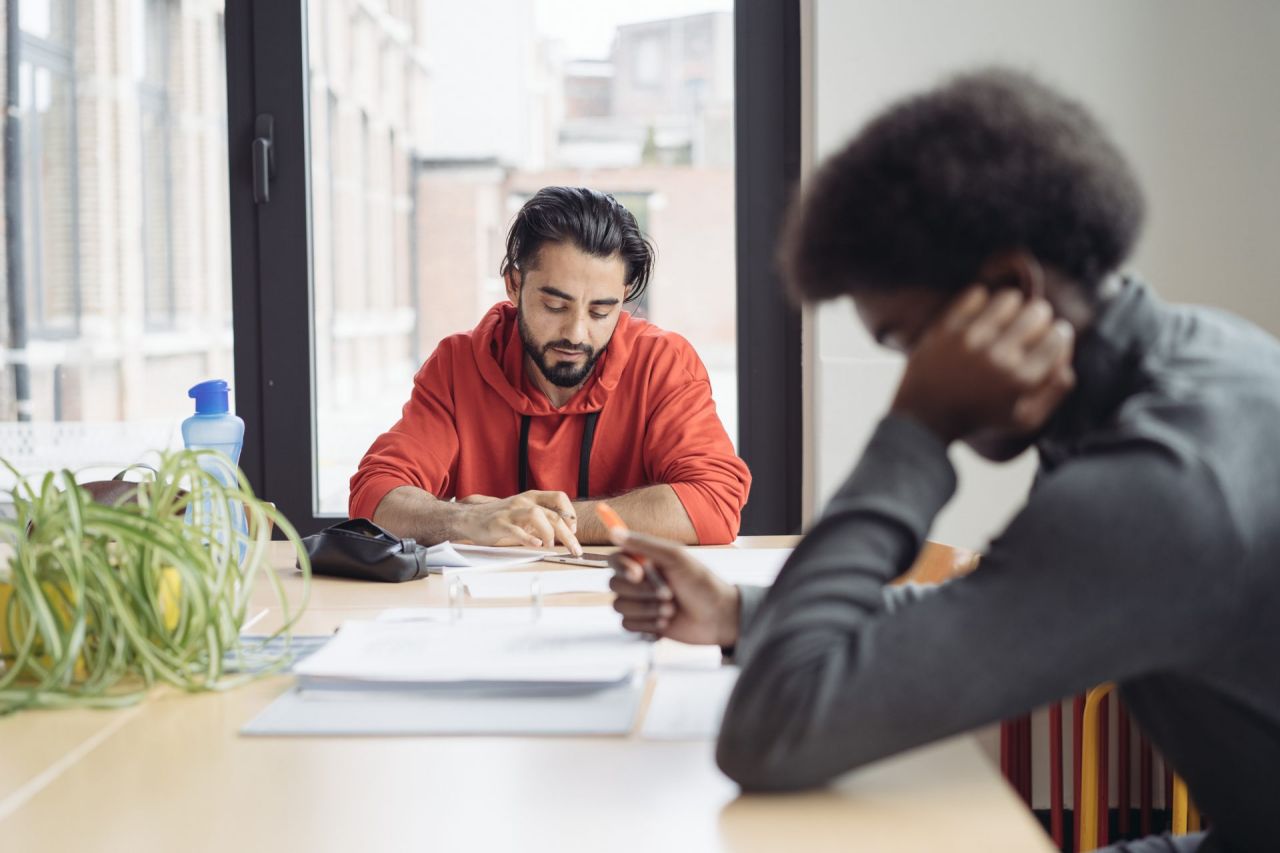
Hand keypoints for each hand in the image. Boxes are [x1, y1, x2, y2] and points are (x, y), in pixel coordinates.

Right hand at [457, 490, 581, 554]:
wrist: (470, 517)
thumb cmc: (501, 518)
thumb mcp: (524, 512)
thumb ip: (542, 518)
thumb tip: (565, 531)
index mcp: (533, 497)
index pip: (559, 498)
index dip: (570, 514)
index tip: (573, 530)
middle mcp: (524, 501)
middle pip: (553, 514)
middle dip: (568, 535)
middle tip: (575, 551)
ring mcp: (512, 512)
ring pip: (537, 516)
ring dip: (549, 533)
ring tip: (550, 546)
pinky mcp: (499, 524)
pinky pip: (516, 530)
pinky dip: (528, 538)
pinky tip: (536, 545)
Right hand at [607, 531, 739, 645]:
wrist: (718, 618)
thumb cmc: (702, 584)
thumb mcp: (676, 558)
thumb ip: (644, 544)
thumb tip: (614, 531)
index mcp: (646, 560)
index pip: (615, 559)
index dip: (622, 567)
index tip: (638, 574)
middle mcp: (640, 580)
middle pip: (615, 584)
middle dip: (643, 592)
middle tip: (669, 595)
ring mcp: (640, 602)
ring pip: (619, 606)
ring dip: (647, 609)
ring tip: (671, 611)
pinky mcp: (642, 623)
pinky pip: (627, 624)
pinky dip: (647, 625)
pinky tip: (666, 624)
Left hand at [891, 287, 1075, 444]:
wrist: (925, 418)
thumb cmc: (979, 419)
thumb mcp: (1023, 420)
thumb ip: (1053, 394)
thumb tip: (1068, 364)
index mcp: (1021, 380)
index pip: (1057, 337)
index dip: (1058, 332)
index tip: (1051, 334)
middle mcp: (998, 357)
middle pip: (1037, 312)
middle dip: (1039, 315)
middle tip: (1030, 324)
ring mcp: (970, 340)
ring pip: (1008, 297)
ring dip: (1012, 304)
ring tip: (1006, 317)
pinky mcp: (946, 329)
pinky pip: (975, 295)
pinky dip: (982, 300)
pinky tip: (981, 314)